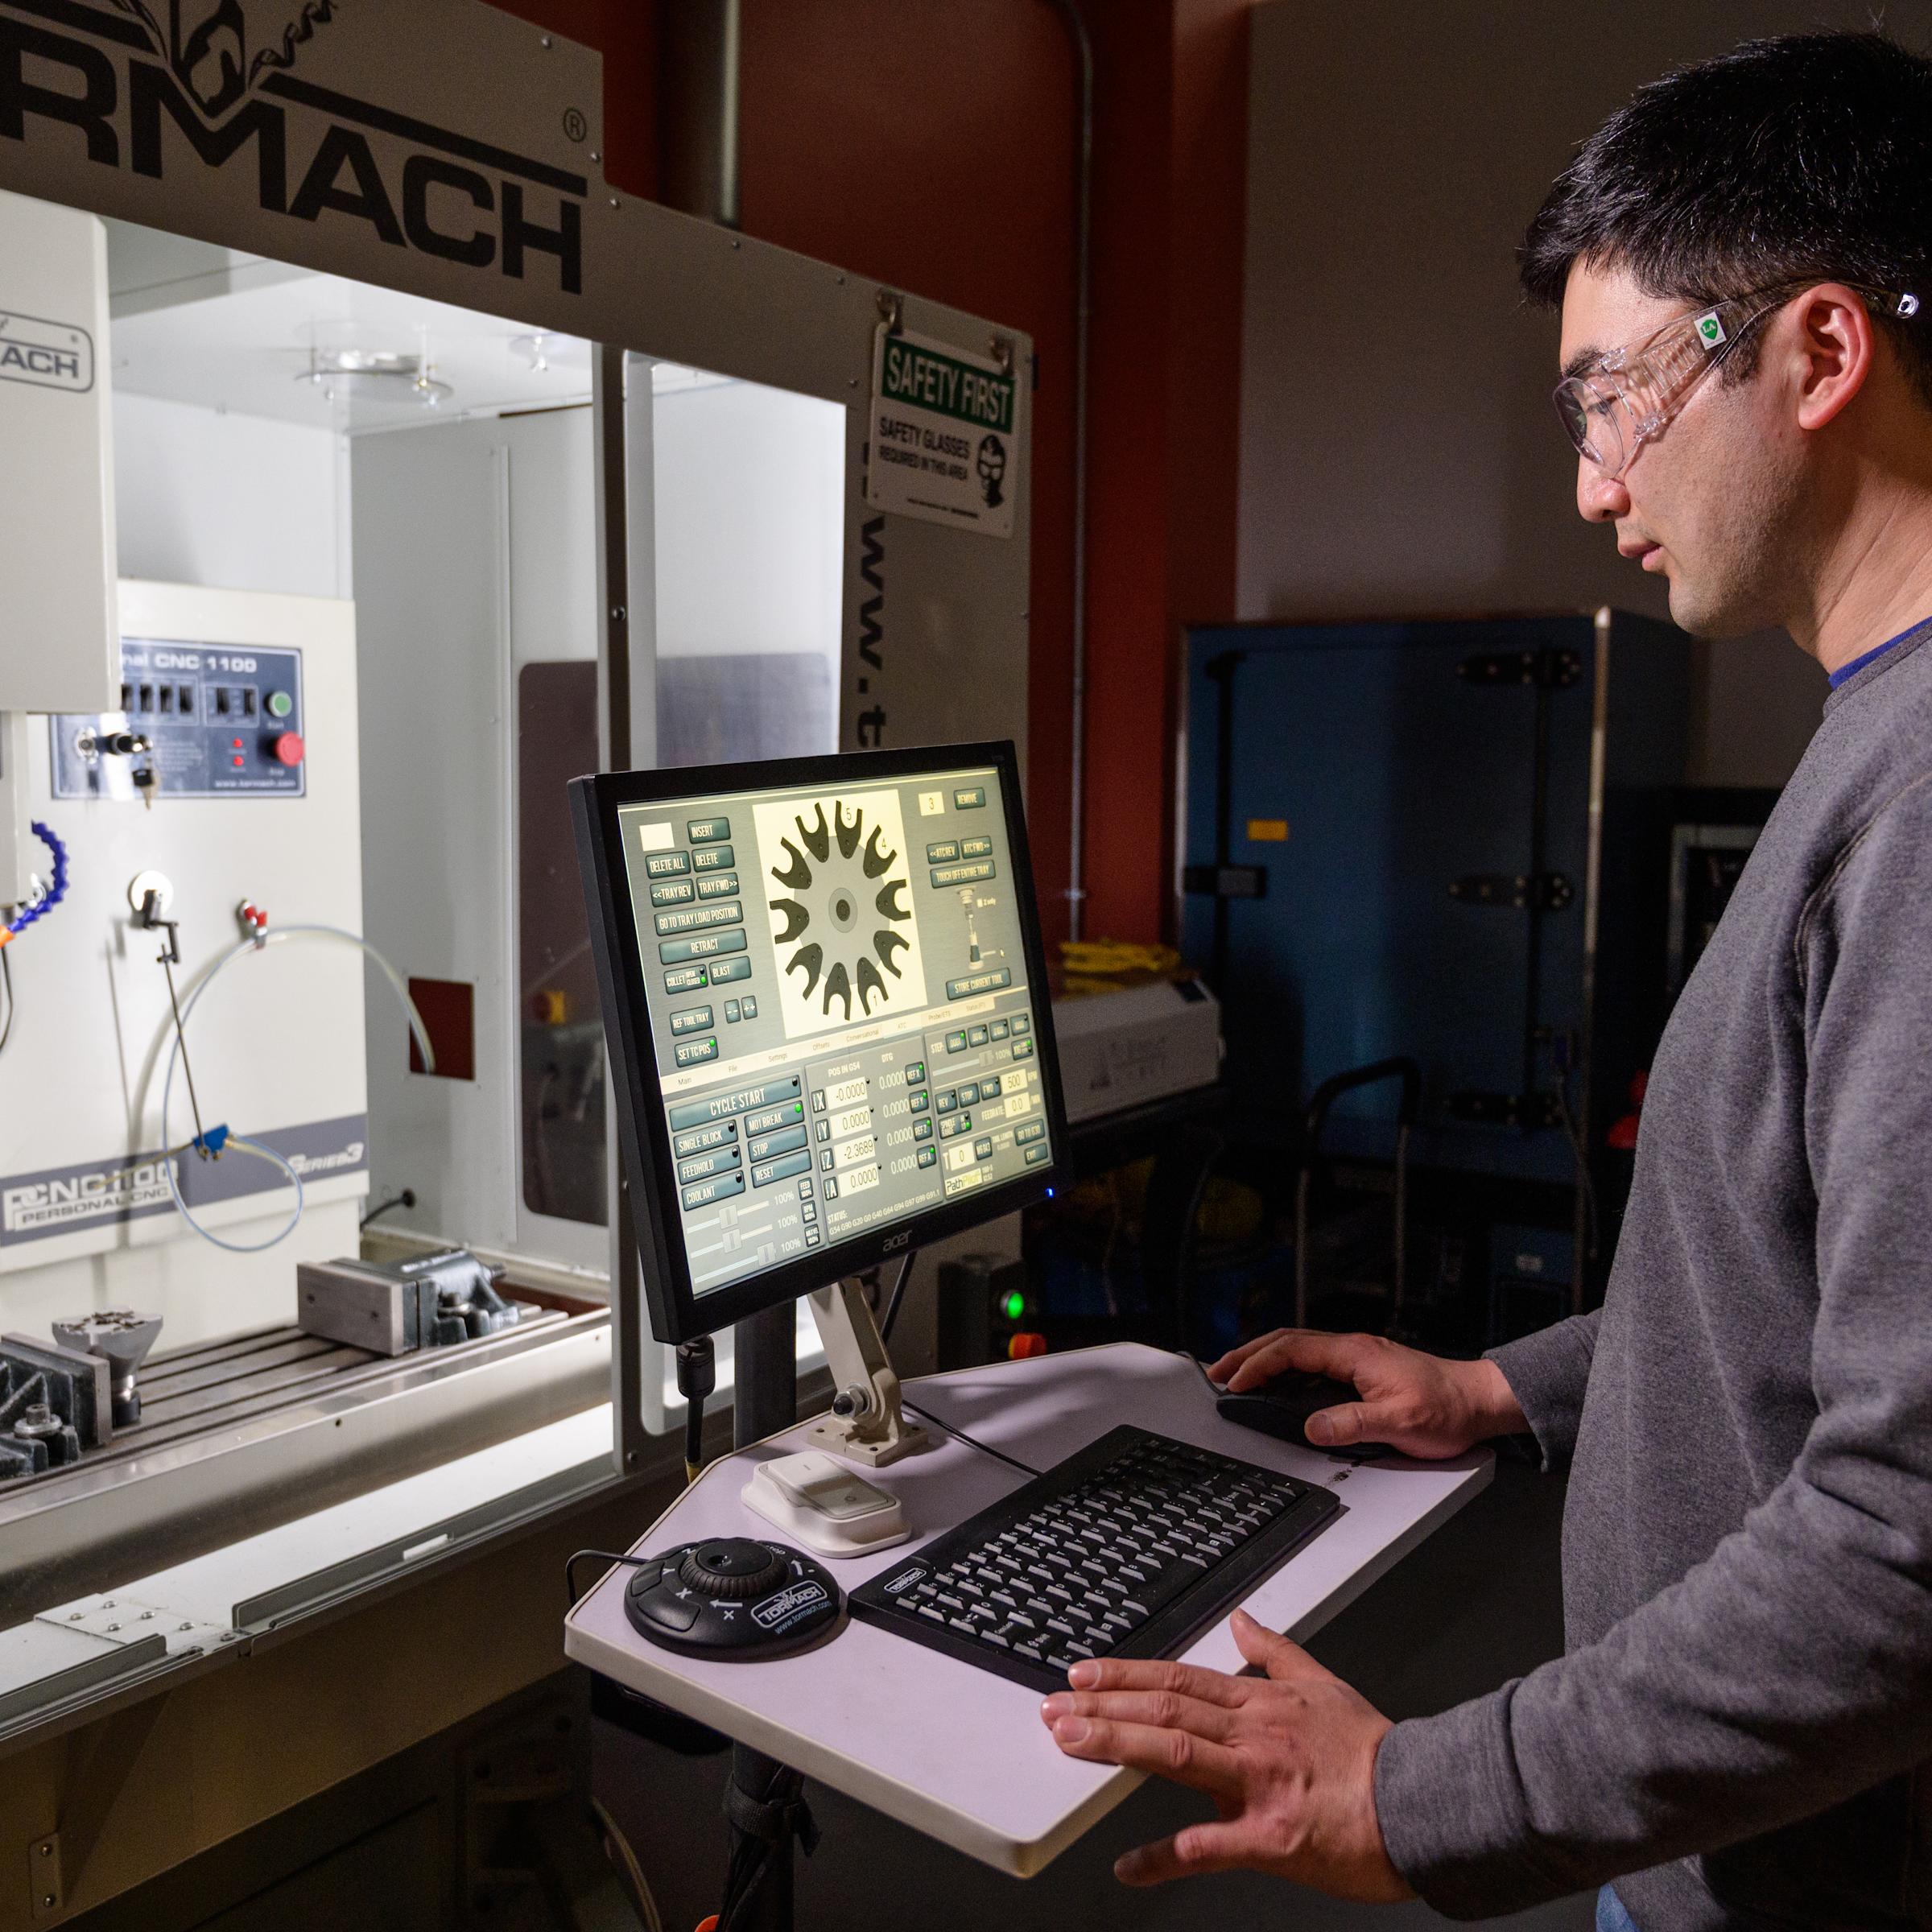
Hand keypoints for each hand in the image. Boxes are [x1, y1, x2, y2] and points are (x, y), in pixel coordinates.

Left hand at [1042, 1609, 1411, 1895]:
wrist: (1424, 1803)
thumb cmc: (1375, 1751)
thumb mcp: (1324, 1683)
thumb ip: (1277, 1652)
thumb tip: (1243, 1620)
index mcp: (1260, 1703)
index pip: (1178, 1678)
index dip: (1125, 1674)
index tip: (1083, 1673)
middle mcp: (1252, 1735)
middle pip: (1164, 1709)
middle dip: (1103, 1705)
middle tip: (1053, 1706)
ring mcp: (1259, 1784)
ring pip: (1175, 1755)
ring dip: (1116, 1746)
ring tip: (1069, 1744)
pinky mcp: (1272, 1837)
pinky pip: (1207, 1847)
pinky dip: (1163, 1856)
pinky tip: (1128, 1866)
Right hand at [1206, 1328, 1523, 1456]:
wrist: (1479, 1400)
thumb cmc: (1446, 1409)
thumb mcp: (1399, 1423)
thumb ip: (1352, 1424)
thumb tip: (1311, 1428)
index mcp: (1354, 1353)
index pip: (1292, 1349)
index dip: (1257, 1364)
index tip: (1233, 1382)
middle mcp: (1352, 1348)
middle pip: (1287, 1341)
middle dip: (1248, 1355)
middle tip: (1218, 1372)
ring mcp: (1357, 1356)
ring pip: (1298, 1348)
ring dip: (1265, 1358)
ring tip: (1238, 1375)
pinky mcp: (1363, 1368)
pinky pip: (1313, 1359)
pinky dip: (1286, 1366)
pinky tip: (1278, 1382)